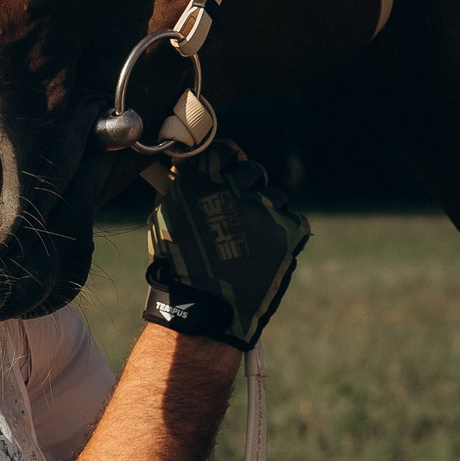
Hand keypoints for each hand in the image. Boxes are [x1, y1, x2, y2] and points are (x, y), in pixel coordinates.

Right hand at [143, 141, 310, 350]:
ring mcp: (261, 210)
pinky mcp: (287, 232)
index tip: (230, 170)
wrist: (202, 311)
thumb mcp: (165, 217)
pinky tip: (265, 253)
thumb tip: (195, 161)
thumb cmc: (178, 265)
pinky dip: (284, 234)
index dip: (230, 160)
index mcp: (197, 181)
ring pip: (275, 197)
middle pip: (254, 170)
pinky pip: (294, 220)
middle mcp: (231, 190)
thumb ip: (183, 184)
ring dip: (267, 213)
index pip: (225, 149)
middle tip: (241, 211)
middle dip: (250, 187)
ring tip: (250, 242)